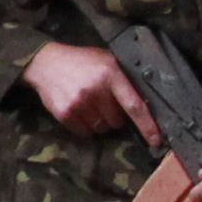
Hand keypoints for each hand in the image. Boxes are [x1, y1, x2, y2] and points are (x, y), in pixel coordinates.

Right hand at [23, 42, 157, 141]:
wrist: (45, 63)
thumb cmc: (82, 61)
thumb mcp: (106, 61)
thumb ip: (124, 79)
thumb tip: (147, 105)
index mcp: (111, 74)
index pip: (134, 105)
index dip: (147, 125)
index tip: (156, 140)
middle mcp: (96, 89)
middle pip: (117, 121)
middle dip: (113, 116)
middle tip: (102, 102)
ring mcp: (79, 103)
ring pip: (101, 128)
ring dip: (99, 122)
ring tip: (89, 105)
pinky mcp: (65, 113)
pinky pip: (85, 132)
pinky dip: (85, 126)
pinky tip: (79, 110)